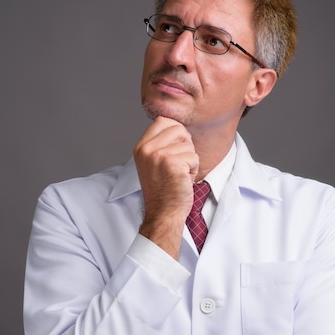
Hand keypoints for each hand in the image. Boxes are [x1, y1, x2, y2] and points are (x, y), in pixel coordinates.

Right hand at [133, 117, 198, 256]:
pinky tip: (183, 180)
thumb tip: (178, 125)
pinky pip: (194, 157)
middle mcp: (147, 149)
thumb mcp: (153, 162)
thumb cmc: (163, 190)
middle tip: (179, 165)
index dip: (176, 133)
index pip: (163, 120)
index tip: (175, 151)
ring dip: (189, 159)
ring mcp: (159, 156)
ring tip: (179, 174)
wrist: (163, 214)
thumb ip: (160, 143)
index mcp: (141, 147)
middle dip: (185, 145)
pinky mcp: (173, 164)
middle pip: (178, 128)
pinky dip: (193, 169)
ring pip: (188, 144)